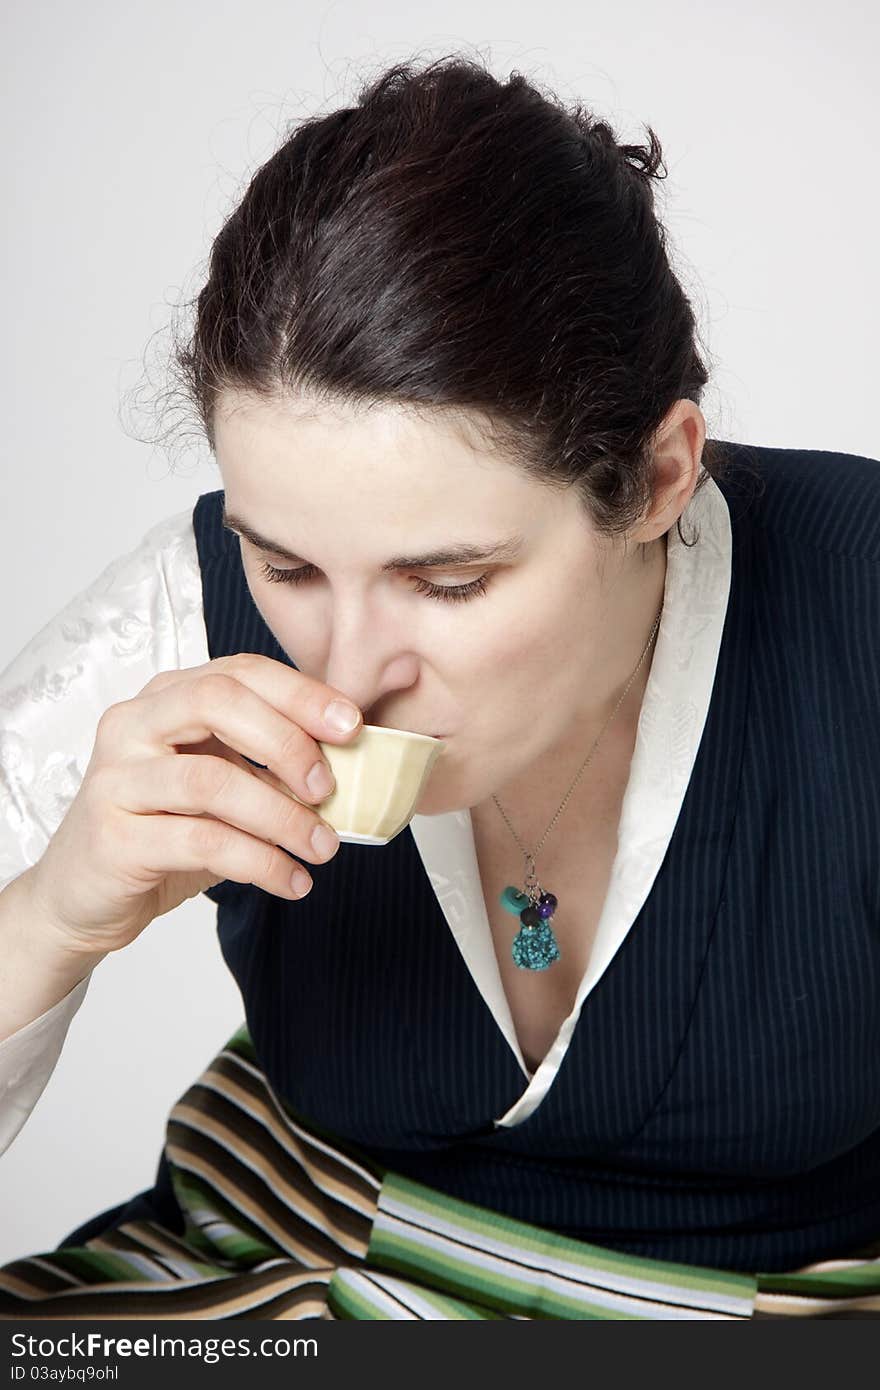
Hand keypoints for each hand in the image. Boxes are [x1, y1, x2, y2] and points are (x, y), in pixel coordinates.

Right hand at [26, 653, 361, 955]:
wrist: (82, 896)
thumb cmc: (162, 831)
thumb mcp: (220, 786)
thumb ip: (268, 764)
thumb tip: (351, 759)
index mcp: (164, 699)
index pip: (238, 672)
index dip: (301, 693)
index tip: (352, 725)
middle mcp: (133, 725)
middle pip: (217, 702)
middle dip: (286, 741)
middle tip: (328, 788)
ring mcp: (117, 779)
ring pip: (212, 779)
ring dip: (281, 816)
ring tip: (322, 847)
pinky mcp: (114, 836)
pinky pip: (201, 841)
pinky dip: (259, 862)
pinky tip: (291, 881)